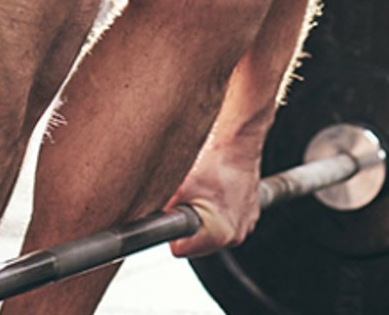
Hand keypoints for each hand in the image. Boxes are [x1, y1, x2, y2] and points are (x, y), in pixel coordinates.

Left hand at [166, 133, 264, 257]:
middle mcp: (235, 234)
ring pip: (209, 232)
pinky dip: (216, 208)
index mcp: (219, 233)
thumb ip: (156, 212)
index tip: (174, 210)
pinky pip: (224, 220)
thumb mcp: (177, 186)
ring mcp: (245, 225)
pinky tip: (215, 189)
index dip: (171, 229)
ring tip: (204, 191)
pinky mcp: (250, 215)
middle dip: (187, 221)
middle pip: (195, 243)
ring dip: (202, 216)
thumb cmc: (213, 157)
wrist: (238, 139)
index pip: (179, 249)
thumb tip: (138, 224)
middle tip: (189, 196)